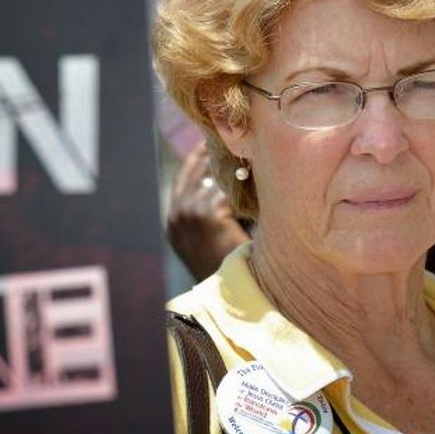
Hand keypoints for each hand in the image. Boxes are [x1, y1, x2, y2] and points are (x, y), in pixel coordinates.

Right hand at [167, 141, 248, 280]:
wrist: (229, 295)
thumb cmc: (228, 266)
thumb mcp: (211, 235)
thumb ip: (214, 209)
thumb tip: (232, 179)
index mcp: (173, 218)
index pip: (186, 175)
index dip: (202, 157)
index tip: (217, 142)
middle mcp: (176, 213)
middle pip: (198, 169)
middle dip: (217, 153)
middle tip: (239, 138)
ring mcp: (189, 212)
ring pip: (217, 178)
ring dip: (237, 170)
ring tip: (256, 156)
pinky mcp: (207, 213)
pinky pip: (230, 190)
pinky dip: (245, 187)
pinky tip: (260, 182)